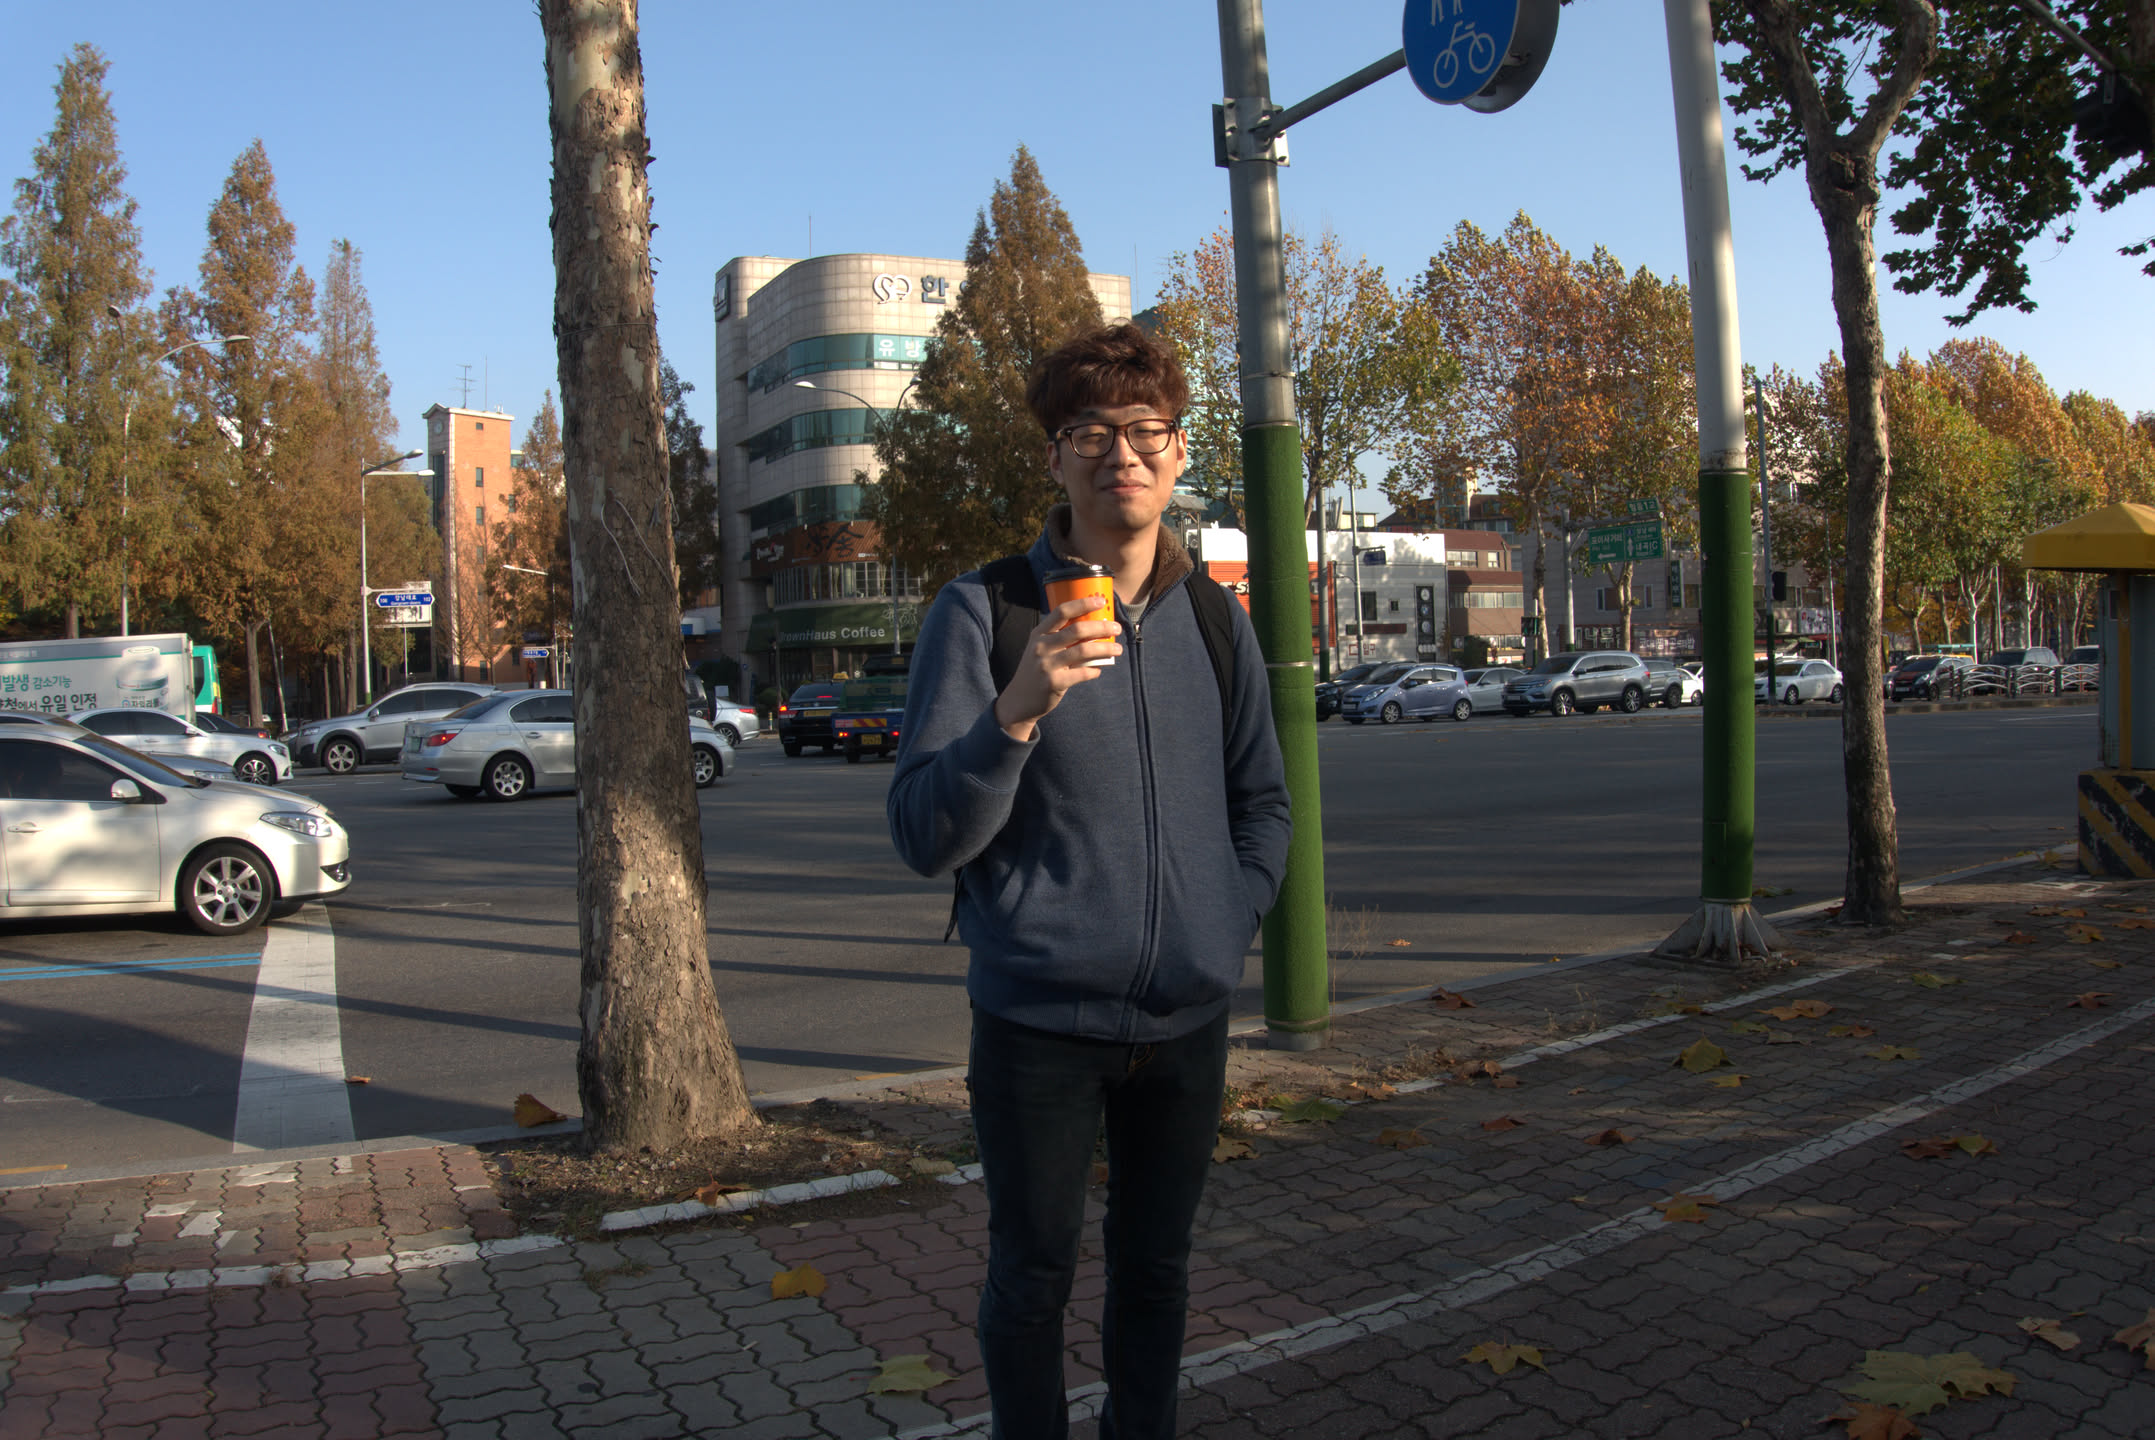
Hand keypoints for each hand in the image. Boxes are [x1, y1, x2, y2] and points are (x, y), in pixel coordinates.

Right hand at [994, 597, 1121, 740]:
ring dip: (1105, 648)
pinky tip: (1099, 669)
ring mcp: (1046, 665)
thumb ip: (1060, 638)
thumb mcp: (1040, 649)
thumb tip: (1093, 629)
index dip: (1083, 604)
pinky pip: (1082, 673)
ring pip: (1083, 651)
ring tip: (1118, 649)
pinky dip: (1094, 670)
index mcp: (1039, 633)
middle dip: (1101, 627)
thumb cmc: (1037, 670)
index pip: (1062, 611)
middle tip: (1116, 627)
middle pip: (1077, 630)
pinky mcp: (1053, 683)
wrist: (1019, 700)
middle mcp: (1041, 646)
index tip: (1101, 601)